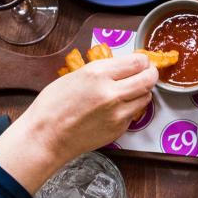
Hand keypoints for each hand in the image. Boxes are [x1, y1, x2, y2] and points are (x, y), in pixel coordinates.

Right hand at [0, 54, 158, 191]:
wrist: (46, 136)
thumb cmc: (53, 105)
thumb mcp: (75, 76)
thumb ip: (103, 71)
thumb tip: (123, 66)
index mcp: (98, 74)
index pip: (137, 62)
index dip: (143, 61)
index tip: (142, 62)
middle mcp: (112, 92)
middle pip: (148, 78)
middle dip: (150, 73)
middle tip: (148, 73)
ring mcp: (118, 112)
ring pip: (146, 96)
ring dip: (143, 91)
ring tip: (132, 90)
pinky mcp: (120, 128)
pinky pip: (134, 113)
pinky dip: (131, 108)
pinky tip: (118, 107)